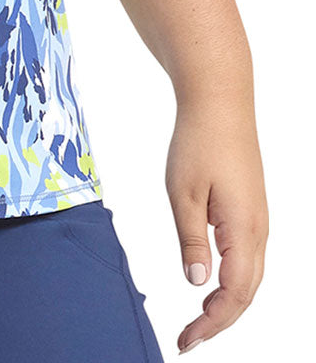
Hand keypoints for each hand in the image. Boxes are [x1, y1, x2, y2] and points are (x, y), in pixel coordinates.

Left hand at [166, 90, 267, 352]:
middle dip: (220, 320)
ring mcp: (258, 219)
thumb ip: (191, 241)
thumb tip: (197, 284)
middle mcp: (258, 230)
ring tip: (198, 319)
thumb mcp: (183, 192)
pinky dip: (232, 279)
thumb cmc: (198, 142)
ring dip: (227, 302)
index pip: (234, 294)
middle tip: (189, 338)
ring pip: (250, 276)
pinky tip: (211, 281)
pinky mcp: (251, 209)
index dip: (212, 323)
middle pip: (246, 292)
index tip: (187, 341)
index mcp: (244, 230)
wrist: (220, 101)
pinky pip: (247, 256)